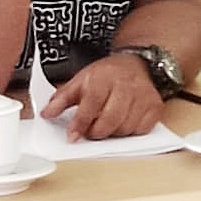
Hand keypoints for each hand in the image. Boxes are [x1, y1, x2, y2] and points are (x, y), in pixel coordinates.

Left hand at [39, 54, 163, 141]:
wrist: (135, 64)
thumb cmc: (107, 74)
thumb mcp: (81, 80)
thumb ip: (62, 98)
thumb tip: (46, 114)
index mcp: (104, 77)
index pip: (91, 104)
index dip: (81, 123)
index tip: (73, 136)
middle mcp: (125, 85)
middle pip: (110, 120)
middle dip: (97, 132)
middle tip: (91, 131)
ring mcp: (143, 96)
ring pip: (125, 128)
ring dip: (113, 133)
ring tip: (107, 124)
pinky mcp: (155, 106)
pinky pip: (142, 129)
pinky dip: (130, 131)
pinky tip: (124, 122)